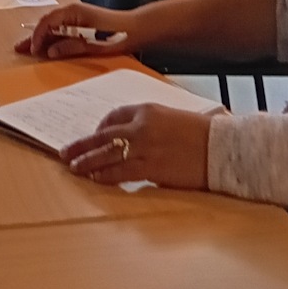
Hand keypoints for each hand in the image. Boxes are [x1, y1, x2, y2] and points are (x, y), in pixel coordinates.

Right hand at [17, 2, 137, 58]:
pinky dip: (52, 37)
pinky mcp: (82, 23)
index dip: (37, 36)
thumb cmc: (118, 34)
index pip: (47, 21)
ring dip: (41, 37)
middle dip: (33, 36)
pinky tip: (47, 46)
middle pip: (47, 22)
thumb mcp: (93, 44)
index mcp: (74, 11)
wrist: (137, 29)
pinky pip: (61, 29)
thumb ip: (70, 46)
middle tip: (20, 48)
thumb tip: (49, 51)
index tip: (33, 50)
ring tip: (29, 48)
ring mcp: (77, 16)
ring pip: (52, 25)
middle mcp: (73, 11)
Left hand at [63, 104, 213, 189]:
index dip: (99, 127)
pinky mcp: (151, 168)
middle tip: (66, 152)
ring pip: (107, 154)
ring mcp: (144, 147)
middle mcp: (142, 126)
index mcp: (147, 110)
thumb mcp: (172, 119)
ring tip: (74, 167)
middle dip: (82, 144)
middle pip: (102, 134)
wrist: (222, 147)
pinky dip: (105, 175)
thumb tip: (133, 142)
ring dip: (87, 162)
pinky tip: (95, 178)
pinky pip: (121, 172)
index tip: (93, 135)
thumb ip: (150, 126)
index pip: (114, 115)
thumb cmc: (202, 134)